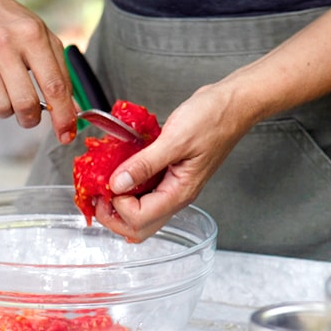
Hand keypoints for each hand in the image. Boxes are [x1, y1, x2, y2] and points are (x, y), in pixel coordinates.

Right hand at [0, 0, 76, 142]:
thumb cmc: (12, 24)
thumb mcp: (43, 37)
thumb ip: (60, 73)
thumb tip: (70, 112)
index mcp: (32, 35)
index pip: (53, 86)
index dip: (63, 116)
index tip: (66, 134)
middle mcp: (3, 43)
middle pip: (24, 103)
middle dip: (31, 118)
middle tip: (30, 115)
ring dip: (6, 108)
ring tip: (4, 89)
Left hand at [94, 84, 253, 241]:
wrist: (233, 104)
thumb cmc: (214, 118)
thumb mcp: (175, 139)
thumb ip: (145, 163)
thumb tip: (117, 184)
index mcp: (180, 192)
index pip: (141, 218)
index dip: (119, 206)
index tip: (108, 184)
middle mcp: (176, 194)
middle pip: (140, 226)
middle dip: (114, 216)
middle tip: (98, 194)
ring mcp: (172, 185)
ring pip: (141, 212)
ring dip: (119, 204)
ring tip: (104, 184)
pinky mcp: (169, 173)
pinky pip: (144, 191)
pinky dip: (127, 186)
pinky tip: (118, 170)